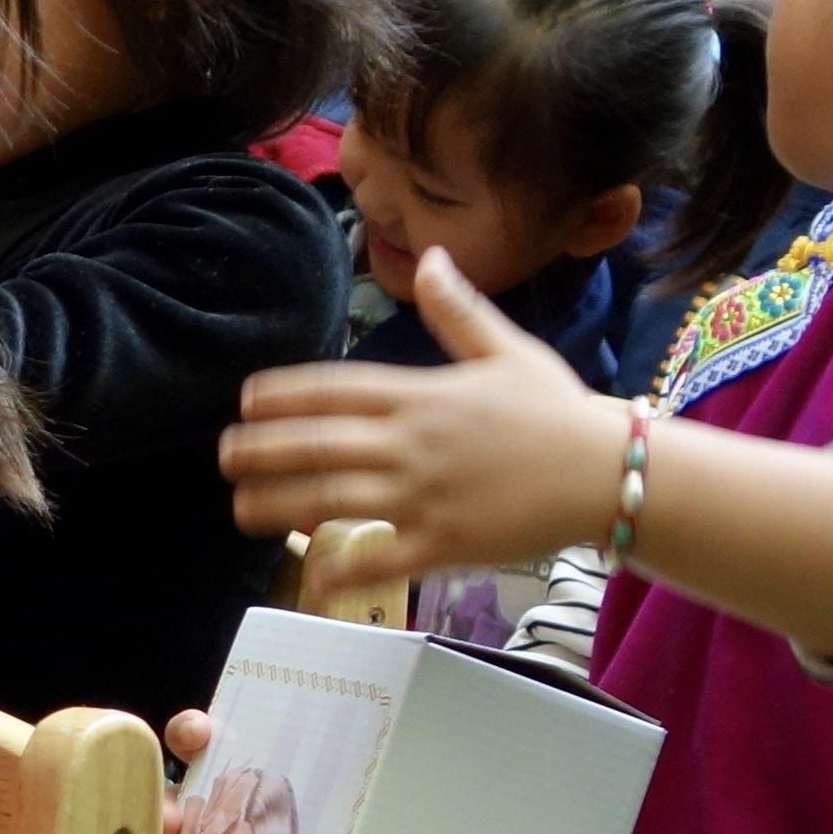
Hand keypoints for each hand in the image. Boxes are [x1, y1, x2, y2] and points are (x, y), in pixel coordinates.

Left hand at [217, 254, 631, 607]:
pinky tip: (313, 574)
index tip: (246, 399)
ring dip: (281, 504)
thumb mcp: (507, 350)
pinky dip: (348, 566)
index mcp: (423, 395)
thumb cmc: (558, 412)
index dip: (285, 394)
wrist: (609, 473)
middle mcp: (414, 443)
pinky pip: (386, 557)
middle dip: (263, 449)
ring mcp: (426, 495)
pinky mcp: (447, 542)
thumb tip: (433, 258)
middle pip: (320, 443)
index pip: (337, 388)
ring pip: (337, 498)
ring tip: (241, 510)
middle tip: (223, 456)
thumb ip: (458, 312)